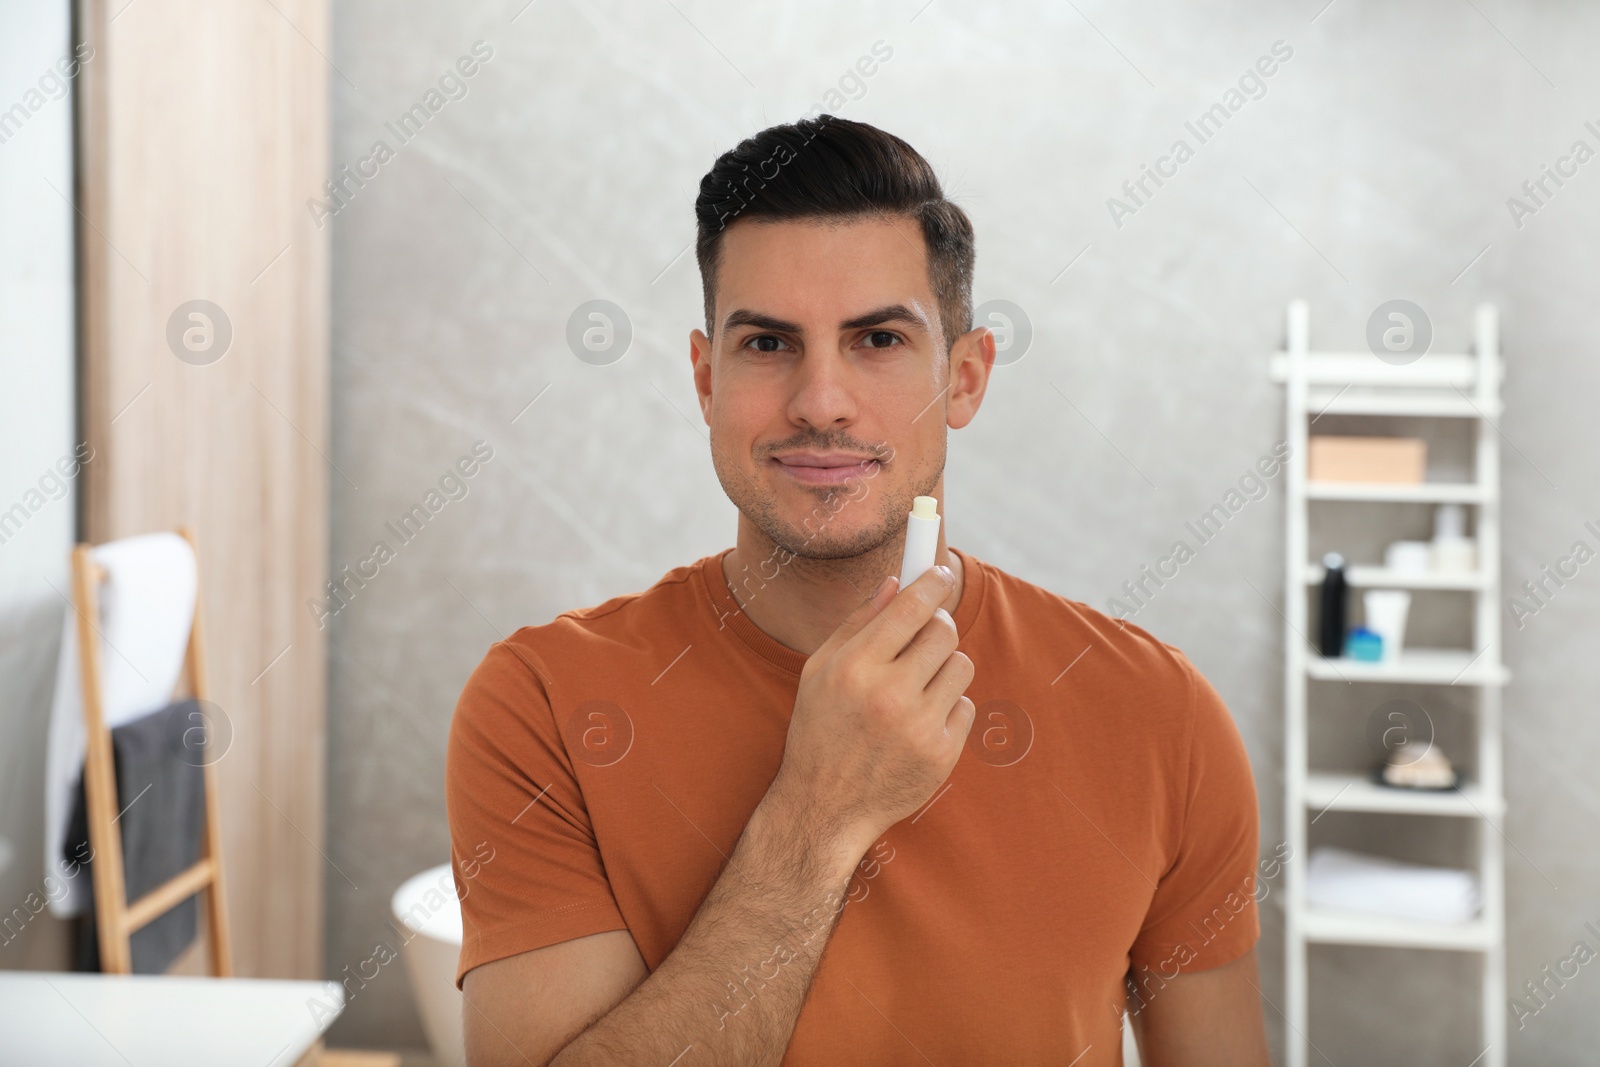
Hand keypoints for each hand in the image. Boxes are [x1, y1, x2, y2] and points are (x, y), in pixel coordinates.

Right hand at [767, 566, 975, 854]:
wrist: (826, 807)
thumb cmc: (819, 729)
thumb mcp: (819, 670)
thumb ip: (858, 623)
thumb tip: (896, 582)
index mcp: (855, 668)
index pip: (911, 607)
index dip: (932, 582)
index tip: (940, 573)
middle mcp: (889, 695)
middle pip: (944, 631)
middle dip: (937, 625)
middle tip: (923, 635)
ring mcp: (919, 727)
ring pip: (961, 665)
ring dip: (944, 667)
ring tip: (915, 686)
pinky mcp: (942, 754)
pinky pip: (965, 706)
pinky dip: (947, 707)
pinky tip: (918, 722)